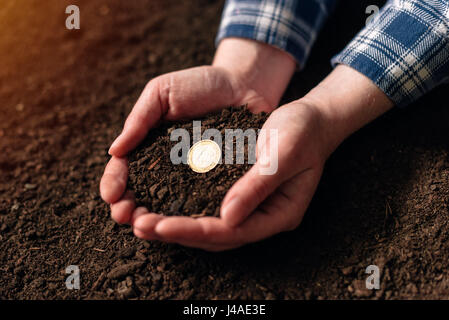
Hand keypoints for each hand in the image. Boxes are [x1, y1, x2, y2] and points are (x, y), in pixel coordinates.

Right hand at [100, 39, 295, 226]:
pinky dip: (189, 215)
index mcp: (148, 146)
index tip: (111, 194)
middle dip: (128, 207)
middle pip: (141, 193)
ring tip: (143, 227)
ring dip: (153, 218)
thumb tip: (114, 152)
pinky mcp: (218, 183)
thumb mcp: (162, 92)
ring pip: (168, 204)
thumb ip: (139, 119)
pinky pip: (202, 202)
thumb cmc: (200, 84)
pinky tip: (180, 224)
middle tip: (123, 217)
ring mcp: (192, 177)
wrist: (244, 84)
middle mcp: (167, 167)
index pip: (125, 169)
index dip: (114, 183)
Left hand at [145, 100, 327, 250]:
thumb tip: (226, 218)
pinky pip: (208, 207)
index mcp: (280, 213)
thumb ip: (257, 186)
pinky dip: (183, 207)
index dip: (194, 231)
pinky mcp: (239, 193)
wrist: (311, 118)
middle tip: (138, 226)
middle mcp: (263, 216)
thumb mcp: (283, 153)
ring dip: (175, 223)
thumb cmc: (303, 132)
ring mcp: (251, 207)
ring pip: (208, 225)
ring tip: (139, 220)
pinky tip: (159, 202)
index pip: (231, 232)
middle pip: (215, 236)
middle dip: (176, 232)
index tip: (160, 225)